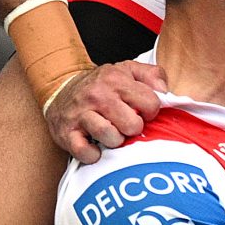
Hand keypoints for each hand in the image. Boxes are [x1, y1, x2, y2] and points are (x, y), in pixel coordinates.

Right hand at [45, 58, 165, 161]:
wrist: (60, 89)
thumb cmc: (101, 85)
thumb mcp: (127, 70)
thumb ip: (152, 75)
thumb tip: (164, 90)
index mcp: (116, 79)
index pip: (151, 103)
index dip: (151, 112)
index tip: (142, 113)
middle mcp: (98, 95)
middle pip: (133, 124)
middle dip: (133, 129)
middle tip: (126, 125)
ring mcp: (81, 114)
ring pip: (111, 137)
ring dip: (115, 142)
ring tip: (111, 135)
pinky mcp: (67, 133)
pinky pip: (86, 152)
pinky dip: (93, 155)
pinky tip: (95, 147)